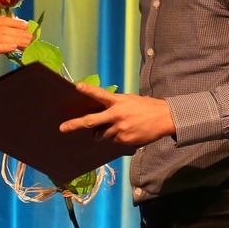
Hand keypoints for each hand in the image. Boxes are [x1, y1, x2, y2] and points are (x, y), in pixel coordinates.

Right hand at [0, 15, 30, 71]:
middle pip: (3, 29)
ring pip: (1, 37)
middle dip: (19, 32)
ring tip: (27, 42)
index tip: (26, 25)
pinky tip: (14, 47)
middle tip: (31, 36)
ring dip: (16, 39)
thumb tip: (9, 28)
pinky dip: (5, 46)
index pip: (0, 20)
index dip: (14, 22)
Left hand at [58, 84, 175, 145]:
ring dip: (102, 133)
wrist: (164, 118)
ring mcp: (121, 129)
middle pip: (92, 121)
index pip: (100, 94)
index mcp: (118, 102)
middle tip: (63, 128)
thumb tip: (101, 113)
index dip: (88, 90)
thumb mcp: (129, 100)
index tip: (77, 86)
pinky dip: (116, 138)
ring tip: (116, 126)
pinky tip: (128, 132)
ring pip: (102, 135)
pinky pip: (114, 141)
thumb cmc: (145, 107)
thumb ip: (114, 105)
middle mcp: (117, 115)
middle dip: (76, 124)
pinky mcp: (125, 140)